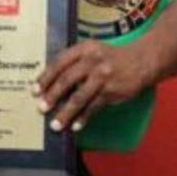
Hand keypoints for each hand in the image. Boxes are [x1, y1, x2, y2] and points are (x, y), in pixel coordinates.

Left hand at [34, 40, 151, 132]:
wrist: (141, 60)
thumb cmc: (110, 57)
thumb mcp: (92, 51)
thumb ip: (74, 62)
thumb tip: (50, 83)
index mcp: (84, 49)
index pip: (60, 62)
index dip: (46, 77)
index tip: (35, 90)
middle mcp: (93, 61)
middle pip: (67, 80)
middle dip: (52, 96)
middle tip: (41, 107)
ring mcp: (103, 76)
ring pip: (80, 97)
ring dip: (66, 113)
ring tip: (55, 124)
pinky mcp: (112, 91)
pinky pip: (94, 107)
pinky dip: (83, 118)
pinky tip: (75, 126)